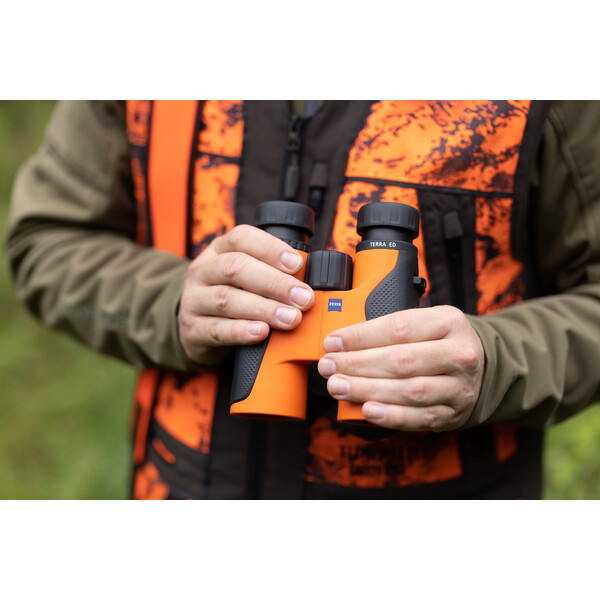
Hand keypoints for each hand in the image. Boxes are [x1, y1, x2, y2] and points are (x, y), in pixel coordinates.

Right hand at [178, 225, 314, 363]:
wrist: (195, 327)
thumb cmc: (231, 296)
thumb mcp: (246, 277)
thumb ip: (272, 273)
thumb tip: (311, 280)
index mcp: (219, 250)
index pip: (241, 238)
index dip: (270, 249)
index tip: (297, 264)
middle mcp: (204, 270)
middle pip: (236, 268)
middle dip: (274, 283)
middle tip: (302, 298)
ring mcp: (194, 300)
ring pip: (226, 299)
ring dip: (264, 309)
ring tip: (290, 318)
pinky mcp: (193, 329)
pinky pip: (216, 329)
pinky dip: (241, 331)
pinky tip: (261, 332)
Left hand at [317, 305, 484, 430]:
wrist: (484, 370)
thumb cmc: (442, 342)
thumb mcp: (426, 322)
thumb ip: (390, 328)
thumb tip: (343, 341)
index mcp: (449, 322)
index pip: (399, 328)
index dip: (361, 336)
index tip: (332, 342)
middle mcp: (459, 354)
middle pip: (401, 360)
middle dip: (357, 364)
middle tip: (329, 366)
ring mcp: (458, 387)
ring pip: (408, 390)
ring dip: (367, 390)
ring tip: (338, 387)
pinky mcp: (453, 413)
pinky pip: (418, 417)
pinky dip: (390, 416)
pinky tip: (366, 410)